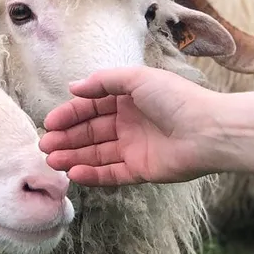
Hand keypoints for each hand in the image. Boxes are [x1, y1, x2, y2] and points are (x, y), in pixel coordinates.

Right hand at [38, 66, 223, 186]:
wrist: (209, 131)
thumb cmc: (176, 99)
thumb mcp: (137, 78)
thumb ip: (103, 82)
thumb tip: (73, 87)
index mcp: (128, 99)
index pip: (91, 107)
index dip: (69, 115)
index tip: (49, 123)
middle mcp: (129, 123)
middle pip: (90, 132)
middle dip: (66, 138)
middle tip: (45, 146)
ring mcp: (134, 147)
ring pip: (96, 154)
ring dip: (74, 157)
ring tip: (53, 161)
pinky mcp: (141, 170)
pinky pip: (111, 174)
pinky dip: (92, 174)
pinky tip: (75, 173)